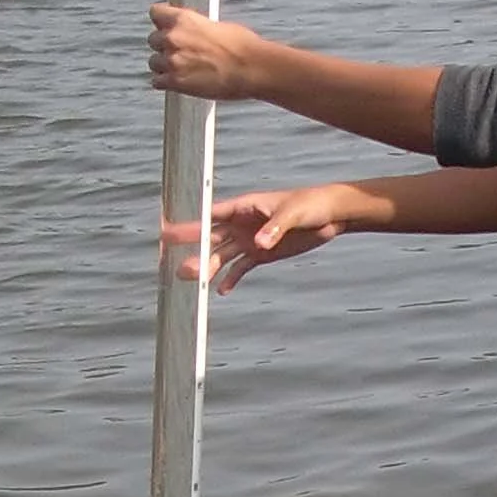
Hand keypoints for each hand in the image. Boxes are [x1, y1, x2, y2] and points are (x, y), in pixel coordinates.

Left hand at [147, 5, 264, 101]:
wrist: (252, 69)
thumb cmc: (242, 47)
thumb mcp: (217, 26)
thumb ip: (196, 28)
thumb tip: (194, 33)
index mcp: (183, 19)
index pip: (155, 13)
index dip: (161, 21)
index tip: (165, 26)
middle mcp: (173, 37)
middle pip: (153, 39)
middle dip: (164, 46)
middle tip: (179, 53)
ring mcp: (172, 61)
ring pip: (153, 62)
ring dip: (164, 66)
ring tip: (180, 70)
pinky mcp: (176, 83)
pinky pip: (157, 82)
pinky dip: (165, 83)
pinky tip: (177, 83)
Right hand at [172, 185, 360, 290]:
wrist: (329, 216)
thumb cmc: (309, 205)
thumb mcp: (293, 214)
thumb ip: (274, 228)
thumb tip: (257, 243)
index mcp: (244, 207)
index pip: (210, 215)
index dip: (189, 224)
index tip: (167, 231)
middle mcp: (242, 224)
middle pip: (211, 238)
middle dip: (192, 249)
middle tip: (171, 263)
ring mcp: (250, 240)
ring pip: (223, 255)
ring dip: (208, 267)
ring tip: (193, 280)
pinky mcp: (262, 254)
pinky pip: (241, 268)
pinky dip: (231, 278)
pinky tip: (221, 290)